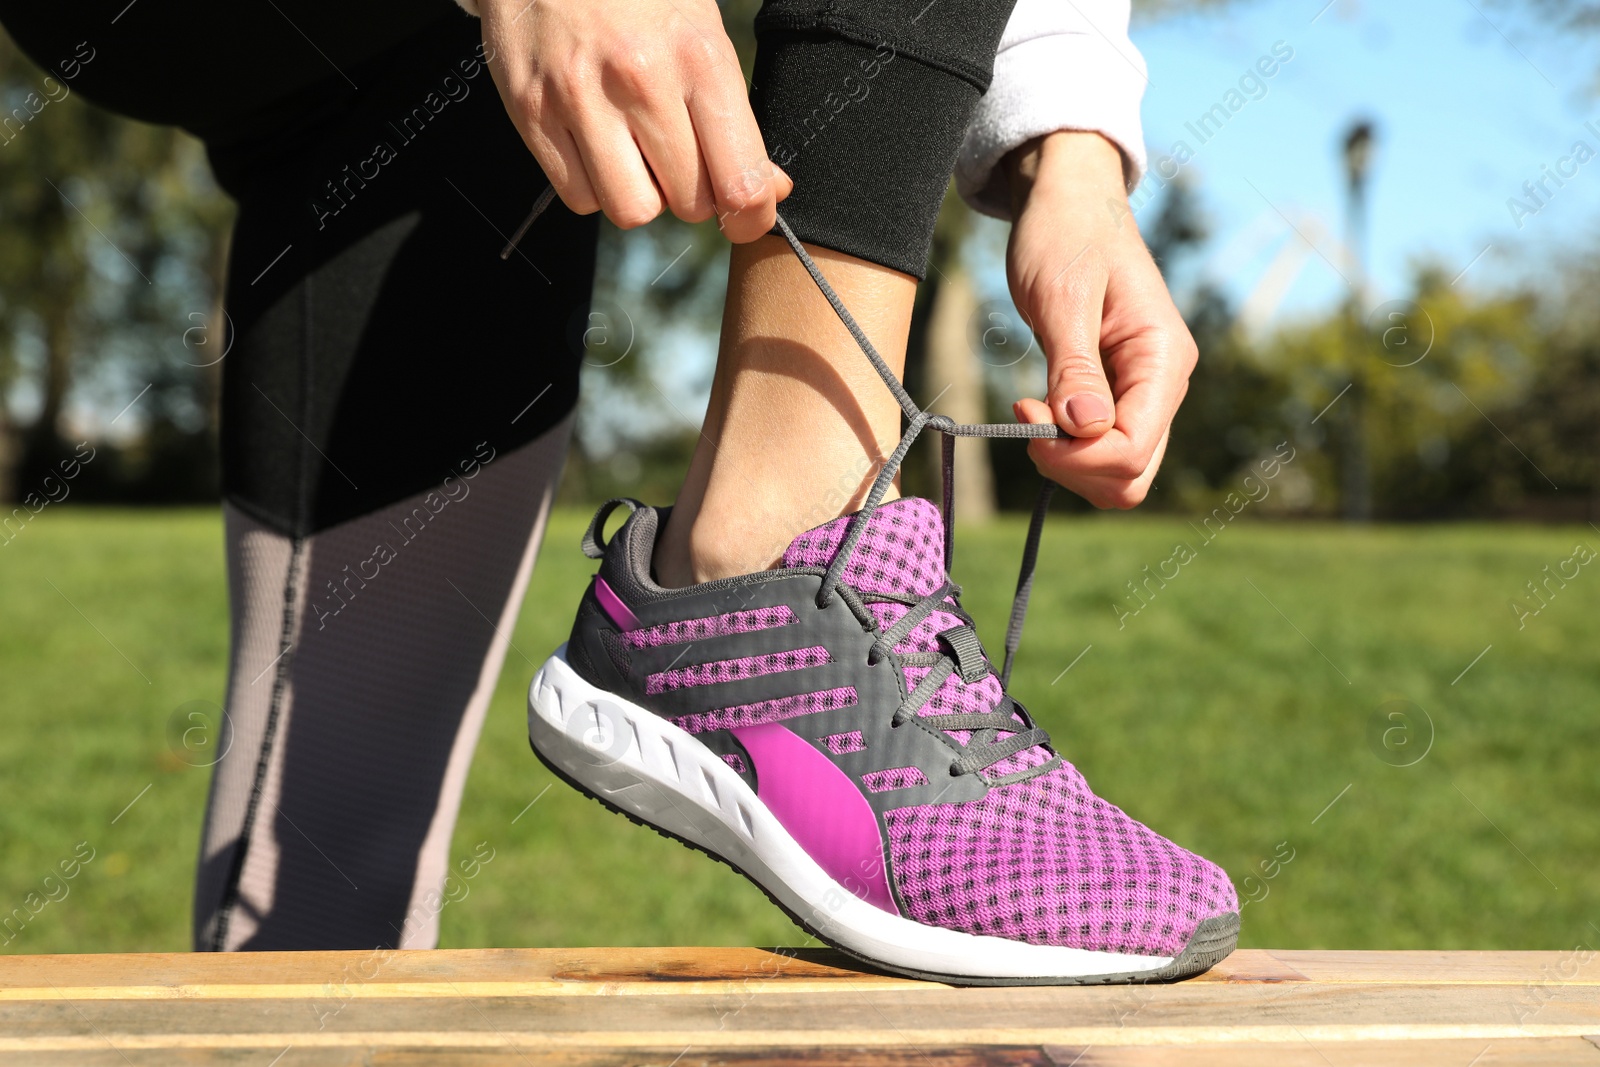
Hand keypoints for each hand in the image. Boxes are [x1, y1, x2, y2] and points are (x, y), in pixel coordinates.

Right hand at [480, 0, 791, 240]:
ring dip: (640, 195)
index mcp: (699, 55)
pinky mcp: (531, 111)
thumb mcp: (701, 33)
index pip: (741, 179)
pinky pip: (579, 198)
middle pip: (688, 203)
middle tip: (678, 156)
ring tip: (634, 151)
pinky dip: (593, 186)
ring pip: (631, 211)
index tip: (745, 216)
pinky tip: (595, 143)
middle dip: (691, 193)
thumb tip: (769, 190)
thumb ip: (734, 116)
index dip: (751, 215)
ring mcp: (579, 96)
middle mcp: (641, 77)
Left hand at [1003, 132, 1197, 508]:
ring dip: (1068, 461)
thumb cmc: (1064, 234)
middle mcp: (1163, 383)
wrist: (1067, 200)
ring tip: (1029, 410)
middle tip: (1025, 420)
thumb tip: (1085, 427)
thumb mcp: (1062, 296)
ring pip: (1119, 471)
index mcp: (1163, 359)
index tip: (1026, 419)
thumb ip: (1075, 365)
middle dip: (1074, 467)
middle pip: (1132, 474)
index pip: (1133, 449)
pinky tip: (1035, 408)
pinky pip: (1101, 448)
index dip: (1078, 456)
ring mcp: (1143, 392)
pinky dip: (1066, 446)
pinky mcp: (1118, 393)